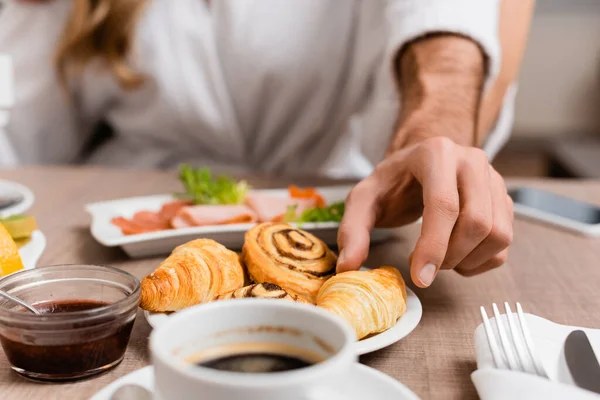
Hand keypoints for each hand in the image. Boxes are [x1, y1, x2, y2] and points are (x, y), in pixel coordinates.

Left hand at [336, 137, 513, 287]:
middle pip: (477, 223)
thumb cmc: (392, 183)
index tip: (420, 277)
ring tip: (439, 259)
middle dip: (449, 256)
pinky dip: (481, 261)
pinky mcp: (504, 200)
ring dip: (467, 260)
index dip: (434, 246)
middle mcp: (472, 161)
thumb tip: (348, 266)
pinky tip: (456, 257)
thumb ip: (353, 229)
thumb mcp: (364, 199)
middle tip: (424, 266)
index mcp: (436, 154)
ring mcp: (494, 179)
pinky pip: (505, 242)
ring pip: (498, 235)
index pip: (444, 205)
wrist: (418, 166)